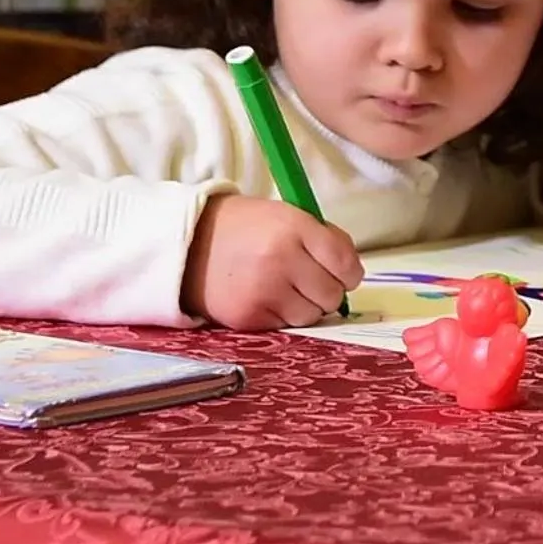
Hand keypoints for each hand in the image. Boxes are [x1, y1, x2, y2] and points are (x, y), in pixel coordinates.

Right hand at [181, 195, 363, 329]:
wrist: (189, 244)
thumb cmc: (249, 229)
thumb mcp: (289, 216)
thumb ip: (326, 240)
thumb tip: (352, 274)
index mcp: (295, 228)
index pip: (346, 264)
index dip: (350, 272)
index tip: (343, 272)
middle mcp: (280, 260)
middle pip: (332, 295)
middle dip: (328, 290)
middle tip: (311, 280)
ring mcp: (263, 291)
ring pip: (312, 316)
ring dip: (307, 306)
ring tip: (288, 289)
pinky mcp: (248, 317)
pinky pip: (286, 326)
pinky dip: (283, 316)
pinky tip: (268, 298)